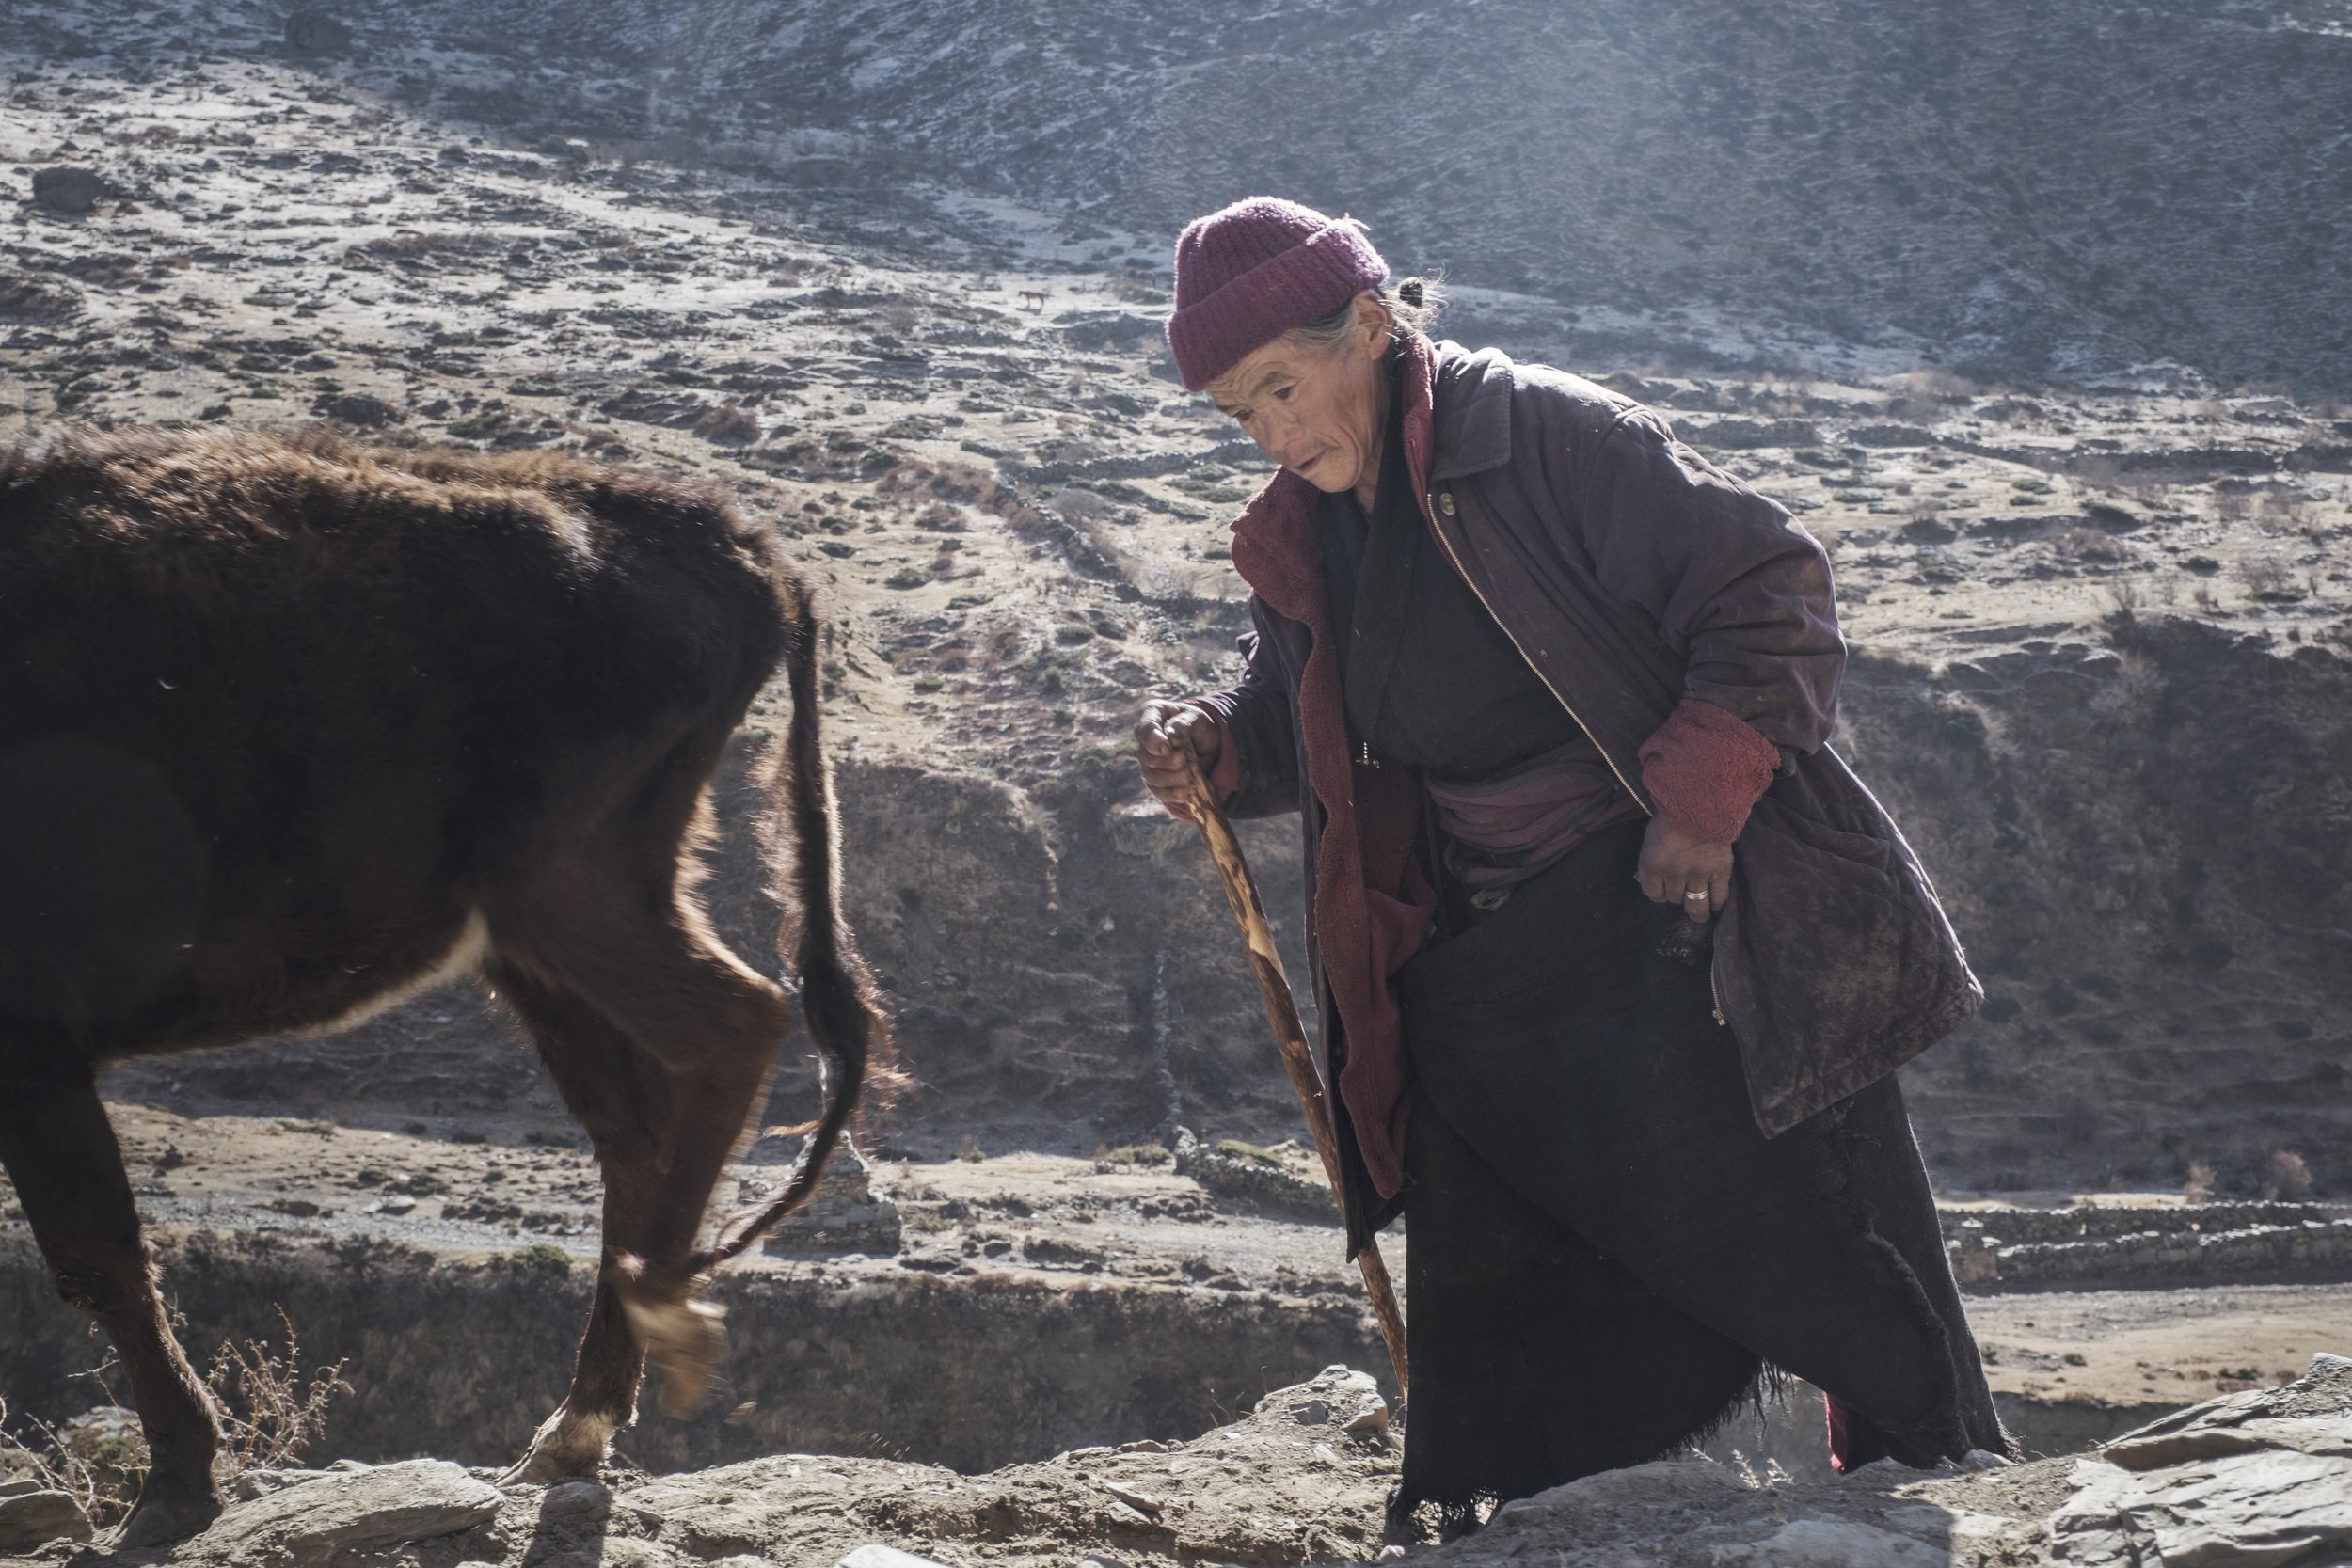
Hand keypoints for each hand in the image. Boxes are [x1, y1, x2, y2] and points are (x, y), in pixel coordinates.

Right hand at [1135, 700, 1222, 821]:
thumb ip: (1184, 723)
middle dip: (1170, 762)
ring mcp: (1148, 762)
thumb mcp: (1198, 718)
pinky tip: (1189, 790)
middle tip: (1188, 759)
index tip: (1167, 747)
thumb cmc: (1199, 725)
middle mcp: (1145, 740)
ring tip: (1192, 774)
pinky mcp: (1155, 781)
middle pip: (1146, 757)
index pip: (1144, 729)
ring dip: (1174, 779)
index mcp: (1152, 715)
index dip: (1153, 741)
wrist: (1207, 743)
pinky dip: (1175, 793)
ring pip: (1151, 777)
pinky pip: (1159, 792)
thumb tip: (1170, 734)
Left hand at [1637, 813, 1734, 922]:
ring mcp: (1697, 875)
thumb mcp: (1650, 838)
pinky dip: (1717, 904)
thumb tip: (1641, 879)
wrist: (1702, 803)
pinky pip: (1719, 897)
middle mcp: (1673, 874)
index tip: (1663, 890)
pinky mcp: (1720, 872)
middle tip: (1682, 890)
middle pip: (1673, 898)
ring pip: (1695, 904)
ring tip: (1699, 915)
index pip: (1653, 894)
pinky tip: (1716, 906)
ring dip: (1696, 910)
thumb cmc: (1671, 816)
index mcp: (1652, 865)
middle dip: (1676, 895)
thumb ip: (1648, 860)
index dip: (1659, 893)